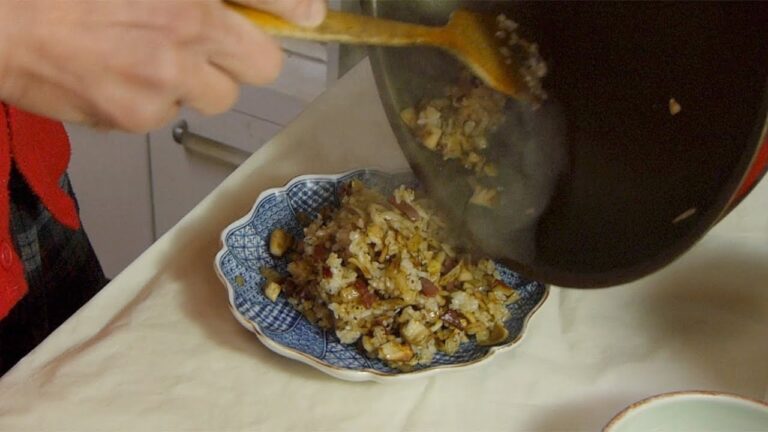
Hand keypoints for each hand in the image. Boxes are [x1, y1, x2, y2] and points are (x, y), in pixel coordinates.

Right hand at [0, 0, 325, 131]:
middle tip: (213, 40)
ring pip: (216, 96)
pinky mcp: (134, 115)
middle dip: (244, 54)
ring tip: (148, 54)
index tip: (306, 16)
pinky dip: (149, 98)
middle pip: (264, 65)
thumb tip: (260, 5)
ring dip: (195, 79)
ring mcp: (163, 78)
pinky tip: (114, 72)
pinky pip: (167, 114)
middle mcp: (186, 30)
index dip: (296, 8)